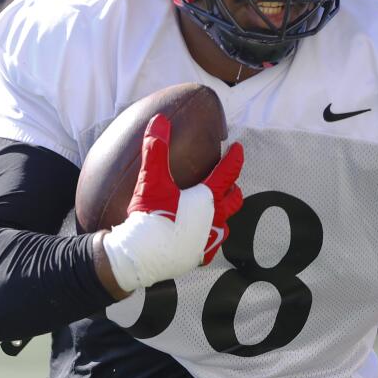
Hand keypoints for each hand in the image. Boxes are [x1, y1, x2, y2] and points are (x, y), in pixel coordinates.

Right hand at [100, 114, 243, 292]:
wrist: (140, 255)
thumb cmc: (149, 216)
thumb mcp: (151, 180)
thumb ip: (155, 149)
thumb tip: (159, 121)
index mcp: (206, 199)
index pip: (227, 172)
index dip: (234, 158)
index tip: (237, 149)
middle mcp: (214, 220)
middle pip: (233, 200)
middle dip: (232, 187)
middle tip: (227, 180)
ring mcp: (208, 241)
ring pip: (225, 224)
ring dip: (223, 213)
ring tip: (214, 208)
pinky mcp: (198, 256)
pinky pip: (210, 245)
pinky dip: (208, 236)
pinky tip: (198, 235)